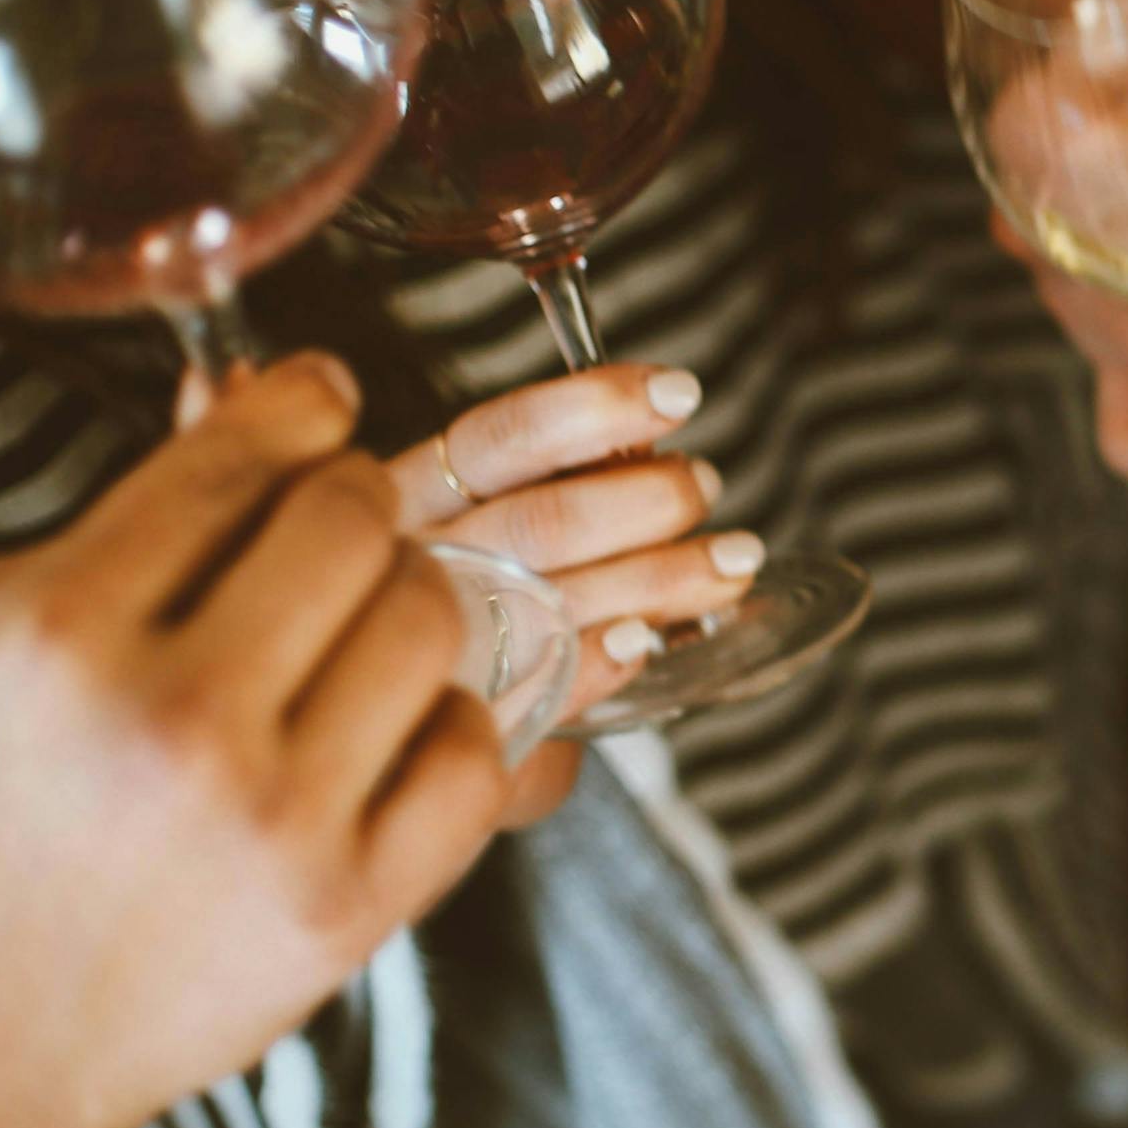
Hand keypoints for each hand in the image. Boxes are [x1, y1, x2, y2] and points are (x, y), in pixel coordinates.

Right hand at [0, 352, 508, 1127]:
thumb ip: (118, 527)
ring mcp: (272, 816)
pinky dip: (451, 727)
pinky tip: (395, 734)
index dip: (301, 408)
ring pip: (430, 621)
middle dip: (358, 505)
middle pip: (354, 523)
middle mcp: (169, 716)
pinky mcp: (350, 905)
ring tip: (362, 632)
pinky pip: (473, 753)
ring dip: (412, 606)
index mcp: (54, 633)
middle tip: (342, 528)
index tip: (326, 402)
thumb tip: (256, 396)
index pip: (233, 462)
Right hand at [392, 363, 743, 817]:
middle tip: (704, 485)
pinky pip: (546, 686)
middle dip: (647, 498)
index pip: (497, 439)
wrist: (394, 734)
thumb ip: (550, 478)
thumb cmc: (459, 598)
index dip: (591, 409)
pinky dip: (605, 657)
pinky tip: (648, 638)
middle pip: (540, 520)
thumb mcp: (480, 517)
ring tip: (733, 558)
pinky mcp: (466, 719)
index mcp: (411, 496)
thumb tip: (649, 447)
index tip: (676, 393)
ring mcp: (438, 646)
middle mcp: (416, 566)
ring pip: (557, 599)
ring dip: (662, 574)